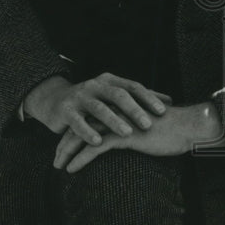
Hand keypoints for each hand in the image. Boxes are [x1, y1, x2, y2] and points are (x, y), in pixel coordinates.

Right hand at [25, 72, 172, 142]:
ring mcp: (80, 97)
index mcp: (110, 81)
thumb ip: (140, 98)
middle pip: (118, 95)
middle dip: (134, 110)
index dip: (149, 98)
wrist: (55, 101)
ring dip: (114, 121)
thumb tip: (170, 99)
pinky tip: (98, 142)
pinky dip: (88, 132)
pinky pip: (77, 122)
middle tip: (149, 124)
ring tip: (128, 134)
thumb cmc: (93, 101)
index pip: (133, 87)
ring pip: (99, 109)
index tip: (164, 110)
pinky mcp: (65, 111)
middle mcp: (96, 86)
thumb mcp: (115, 96)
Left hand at [53, 101, 224, 172]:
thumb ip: (134, 130)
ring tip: (57, 166)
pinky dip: (80, 159)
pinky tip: (70, 169)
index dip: (75, 133)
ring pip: (83, 136)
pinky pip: (95, 147)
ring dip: (67, 151)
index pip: (88, 119)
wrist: (187, 127)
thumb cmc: (171, 131)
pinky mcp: (123, 135)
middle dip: (64, 142)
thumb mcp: (147, 129)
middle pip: (80, 126)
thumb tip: (127, 140)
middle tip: (55, 158)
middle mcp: (114, 112)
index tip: (65, 148)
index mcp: (117, 109)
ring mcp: (118, 123)